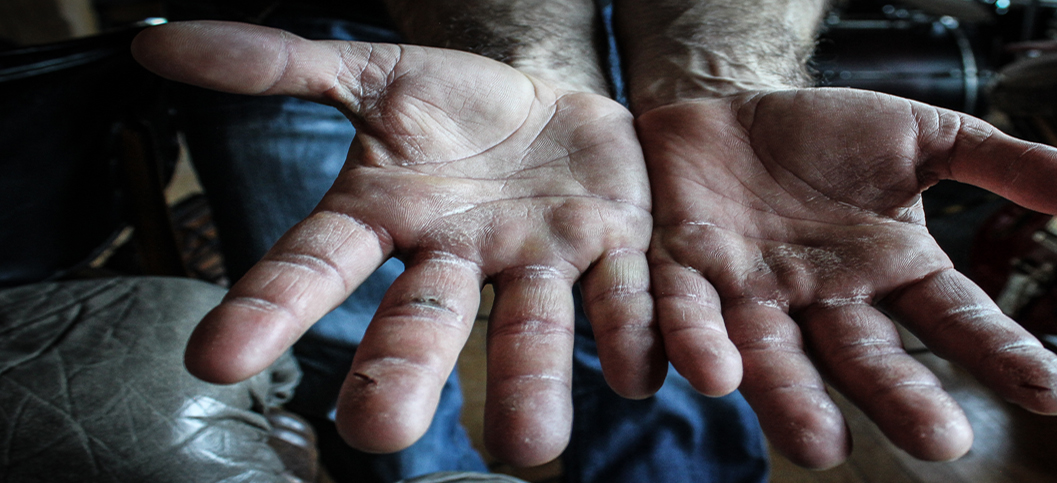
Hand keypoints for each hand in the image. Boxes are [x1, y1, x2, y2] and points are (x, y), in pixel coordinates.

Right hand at [132, 21, 658, 465]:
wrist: (554, 100)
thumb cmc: (454, 105)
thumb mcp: (376, 74)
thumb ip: (282, 66)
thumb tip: (155, 41)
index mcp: (389, 215)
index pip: (316, 264)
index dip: (270, 308)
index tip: (214, 360)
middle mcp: (459, 256)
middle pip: (425, 319)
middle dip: (404, 372)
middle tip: (379, 432)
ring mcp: (539, 260)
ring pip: (532, 327)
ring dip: (533, 384)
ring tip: (533, 447)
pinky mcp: (616, 252)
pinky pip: (629, 298)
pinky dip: (638, 337)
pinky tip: (643, 378)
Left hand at [636, 89, 1056, 466]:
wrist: (724, 106)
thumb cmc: (825, 134)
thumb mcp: (926, 136)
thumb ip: (1011, 167)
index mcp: (891, 272)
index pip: (957, 318)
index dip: (1003, 355)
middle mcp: (828, 302)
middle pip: (868, 358)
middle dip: (901, 399)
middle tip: (942, 441)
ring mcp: (754, 298)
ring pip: (776, 358)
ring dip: (793, 401)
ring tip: (820, 446)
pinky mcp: (684, 280)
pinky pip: (688, 317)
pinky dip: (696, 345)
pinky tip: (712, 376)